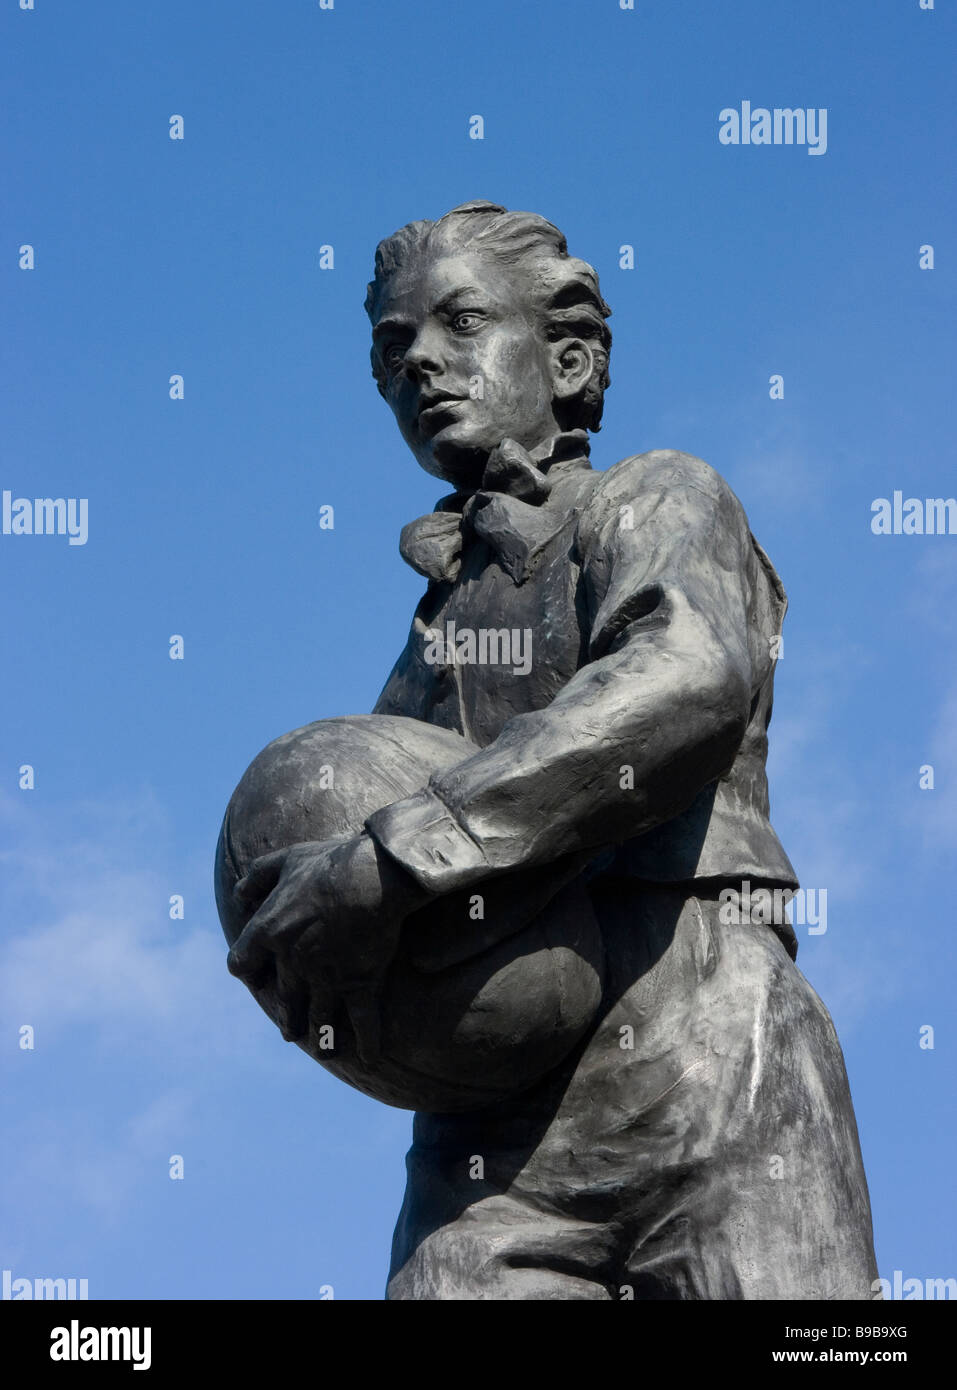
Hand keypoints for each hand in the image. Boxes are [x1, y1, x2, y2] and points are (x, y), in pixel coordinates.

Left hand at [226, 833, 427, 1058]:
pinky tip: (369, 1056)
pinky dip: (368, 1041)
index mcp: (269, 931)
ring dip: (318, 1036)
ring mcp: (326, 977)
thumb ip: (257, 877)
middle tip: (289, 1030)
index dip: (247, 970)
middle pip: (283, 1000)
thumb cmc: (328, 863)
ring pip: (317, 1016)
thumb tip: (238, 895)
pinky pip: (363, 1021)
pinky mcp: (359, 983)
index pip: (241, 963)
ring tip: (324, 1050)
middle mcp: (292, 961)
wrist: (371, 877)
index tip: (255, 976)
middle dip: (287, 1018)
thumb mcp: (285, 859)